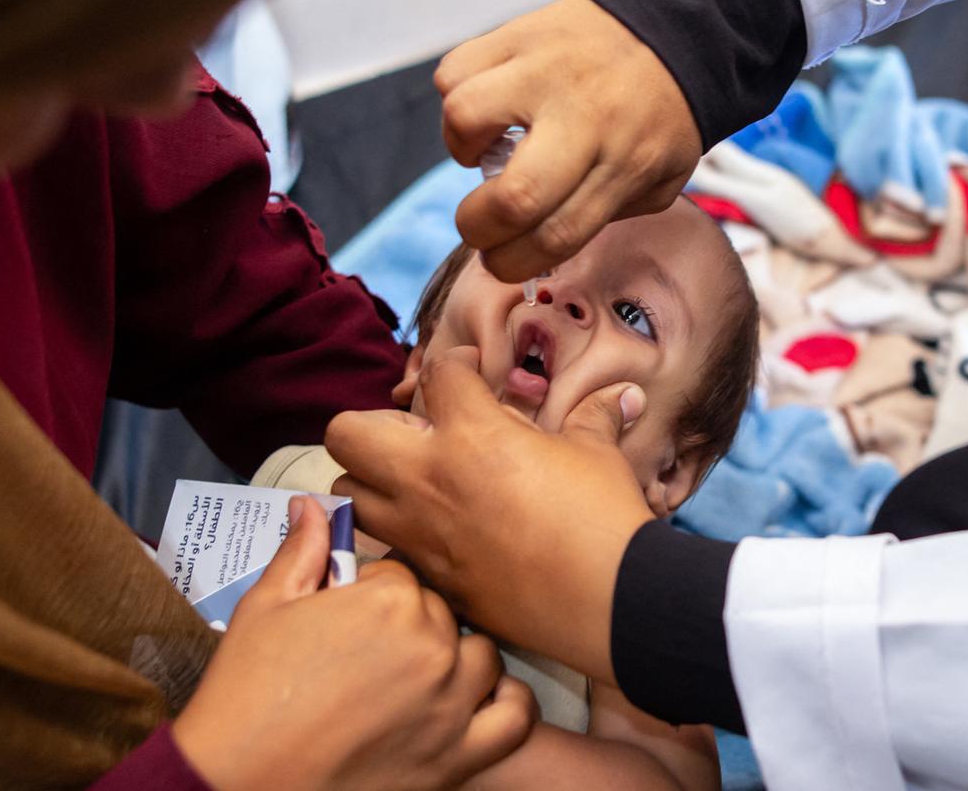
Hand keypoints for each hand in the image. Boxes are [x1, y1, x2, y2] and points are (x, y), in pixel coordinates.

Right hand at [173, 498, 535, 790]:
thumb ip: (303, 551)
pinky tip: (479, 700)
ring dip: (457, 660)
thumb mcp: (266, 605)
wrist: (241, 775)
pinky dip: (507, 705)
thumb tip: (312, 506)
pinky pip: (514, 719)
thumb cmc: (248, 693)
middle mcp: (431, 646)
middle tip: (370, 653)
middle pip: (442, 615)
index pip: (402, 577)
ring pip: (483, 658)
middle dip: (411, 627)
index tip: (350, 614)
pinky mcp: (457, 757)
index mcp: (389, 600)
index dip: (373, 594)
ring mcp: (450, 704)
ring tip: (416, 675)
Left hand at [327, 347, 655, 682]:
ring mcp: (418, 531)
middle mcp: (427, 478)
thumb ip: (593, 416)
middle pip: (345, 433)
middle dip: (372, 424)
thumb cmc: (601, 517)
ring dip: (371, 481)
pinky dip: (397, 535)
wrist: (608, 603)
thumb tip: (622, 394)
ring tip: (413, 482)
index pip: (436, 372)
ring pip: (347, 494)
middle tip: (416, 434)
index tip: (472, 373)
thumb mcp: (595, 454)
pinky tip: (437, 533)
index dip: (456, 363)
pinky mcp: (427, 575)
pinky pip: (382, 547)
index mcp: (470, 434)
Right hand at [437, 0, 702, 281]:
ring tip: (484, 143)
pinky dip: (456, 94)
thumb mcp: (660, 180)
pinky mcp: (519, 34)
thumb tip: (539, 240)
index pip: (555, 236)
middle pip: (513, 197)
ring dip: (460, 145)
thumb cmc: (663, 115)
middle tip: (480, 219)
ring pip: (465, 117)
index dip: (511, 264)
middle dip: (476, 226)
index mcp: (623, 164)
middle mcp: (584, 119)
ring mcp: (546, 70)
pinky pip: (455, 71)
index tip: (499, 261)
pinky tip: (488, 102)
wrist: (678, 27)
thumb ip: (606, 214)